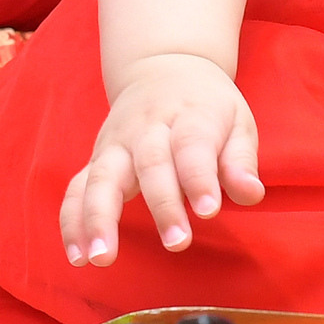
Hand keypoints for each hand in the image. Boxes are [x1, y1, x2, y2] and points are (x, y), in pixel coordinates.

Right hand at [60, 53, 263, 265]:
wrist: (165, 65)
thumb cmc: (207, 106)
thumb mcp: (237, 121)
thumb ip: (241, 160)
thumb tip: (251, 194)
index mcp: (190, 116)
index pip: (193, 145)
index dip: (200, 178)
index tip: (209, 210)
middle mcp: (148, 128)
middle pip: (151, 163)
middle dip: (162, 204)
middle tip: (176, 242)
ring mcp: (117, 144)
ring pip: (102, 178)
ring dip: (99, 218)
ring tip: (102, 258)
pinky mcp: (96, 159)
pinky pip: (77, 189)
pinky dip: (72, 222)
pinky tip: (77, 256)